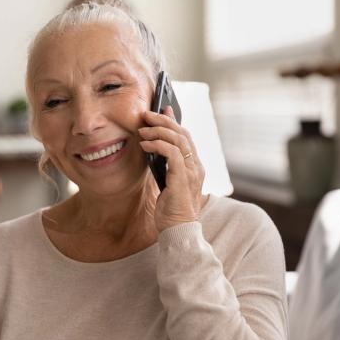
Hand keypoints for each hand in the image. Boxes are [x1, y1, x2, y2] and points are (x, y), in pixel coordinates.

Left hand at [139, 106, 205, 232]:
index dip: (174, 121)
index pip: (186, 136)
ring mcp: (192, 172)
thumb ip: (165, 165)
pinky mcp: (183, 178)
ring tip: (142, 130)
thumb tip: (154, 147)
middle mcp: (197, 166)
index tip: (163, 109)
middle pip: (183, 133)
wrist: (178, 230)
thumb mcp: (167, 182)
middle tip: (146, 114)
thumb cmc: (171, 210)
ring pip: (178, 139)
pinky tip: (145, 145)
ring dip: (158, 131)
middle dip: (164, 120)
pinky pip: (172, 152)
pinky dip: (158, 145)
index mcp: (195, 166)